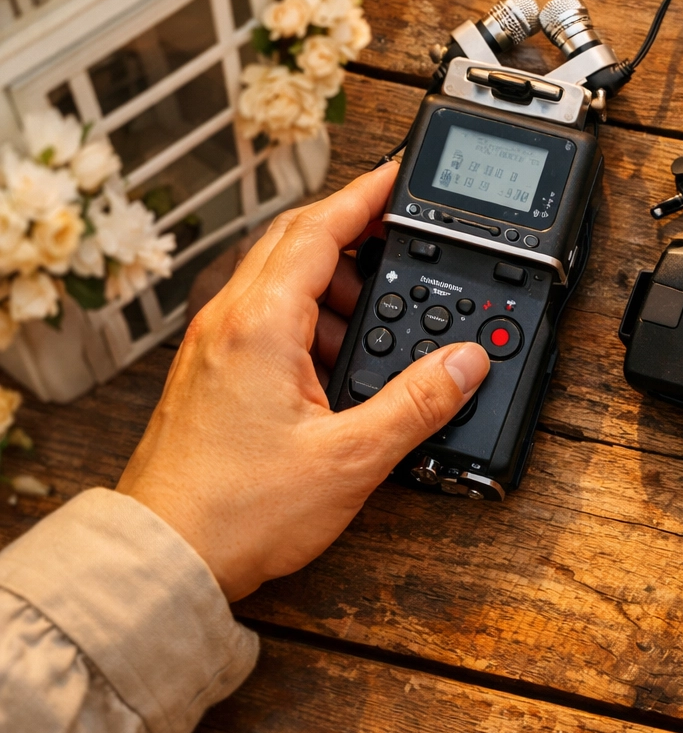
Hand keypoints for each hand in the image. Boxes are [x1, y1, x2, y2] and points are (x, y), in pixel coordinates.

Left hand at [117, 163, 489, 600]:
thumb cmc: (237, 512)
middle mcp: (229, 322)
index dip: (364, 195)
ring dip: (329, 280)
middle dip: (351, 231)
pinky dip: (307, 316)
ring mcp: (214, 344)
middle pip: (294, 241)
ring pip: (278, 277)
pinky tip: (335, 358)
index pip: (318, 229)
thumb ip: (416, 404)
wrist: (166, 556)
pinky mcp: (212, 371)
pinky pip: (265, 315)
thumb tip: (466, 364)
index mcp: (259, 325)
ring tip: (373, 314)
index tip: (397, 176)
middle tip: (396, 237)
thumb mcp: (349, 458)